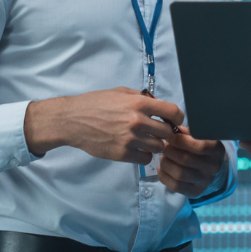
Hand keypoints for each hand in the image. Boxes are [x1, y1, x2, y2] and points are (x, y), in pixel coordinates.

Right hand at [24, 88, 184, 163]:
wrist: (73, 120)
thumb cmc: (95, 104)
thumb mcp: (120, 92)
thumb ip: (141, 97)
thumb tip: (159, 103)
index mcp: (139, 104)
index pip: (173, 112)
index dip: (177, 117)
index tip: (174, 121)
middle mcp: (137, 121)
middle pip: (167, 132)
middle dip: (165, 132)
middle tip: (158, 132)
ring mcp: (130, 139)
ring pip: (159, 147)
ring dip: (155, 144)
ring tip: (145, 140)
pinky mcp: (122, 154)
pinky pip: (145, 158)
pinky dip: (144, 155)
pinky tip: (137, 149)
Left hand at [159, 129, 226, 196]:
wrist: (209, 167)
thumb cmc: (200, 146)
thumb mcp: (198, 136)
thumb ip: (186, 132)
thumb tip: (172, 130)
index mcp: (217, 150)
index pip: (198, 146)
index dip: (180, 141)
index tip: (169, 136)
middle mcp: (214, 167)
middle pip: (186, 160)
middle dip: (170, 152)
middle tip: (164, 147)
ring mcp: (205, 181)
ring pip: (180, 174)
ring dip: (166, 164)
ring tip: (162, 157)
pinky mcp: (196, 192)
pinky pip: (176, 186)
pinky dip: (164, 176)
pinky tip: (161, 168)